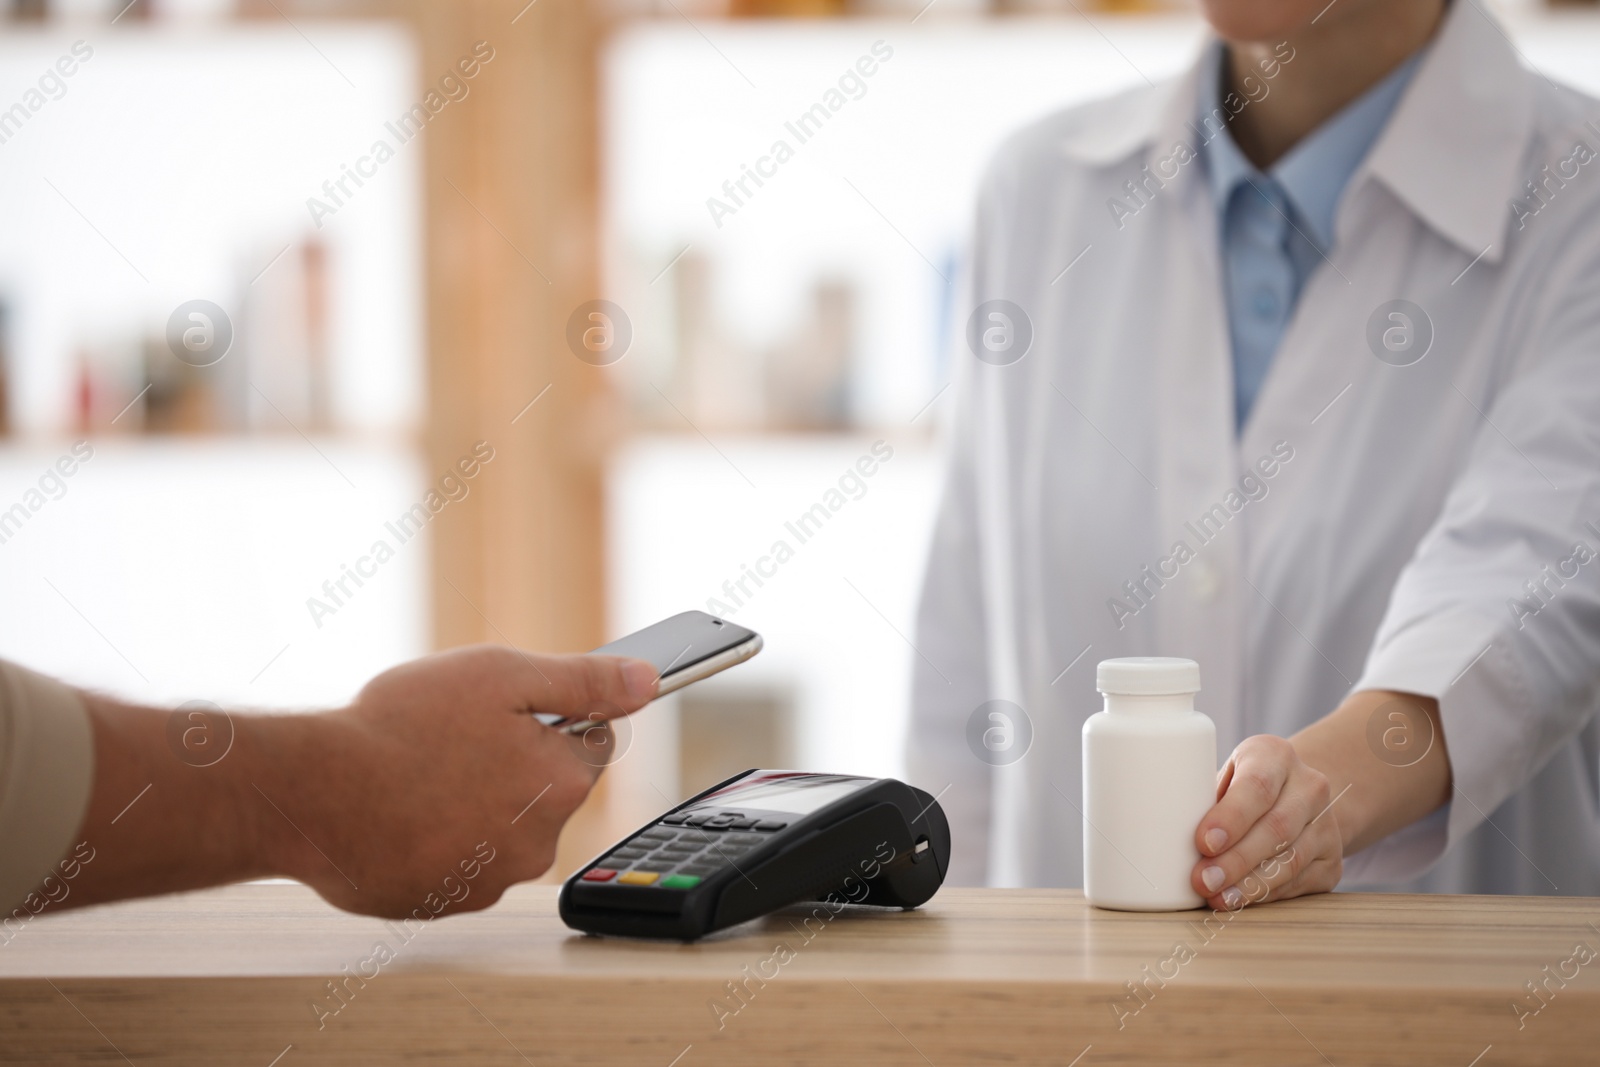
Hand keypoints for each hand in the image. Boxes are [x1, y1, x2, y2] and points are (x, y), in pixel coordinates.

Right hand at [272, 645, 657, 917]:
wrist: (313, 794)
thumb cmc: (400, 728)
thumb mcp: (500, 675)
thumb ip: (583, 680)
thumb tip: (647, 680)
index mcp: (560, 783)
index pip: (591, 742)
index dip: (551, 718)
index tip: (508, 711)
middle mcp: (538, 843)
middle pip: (546, 789)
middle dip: (513, 761)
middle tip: (453, 738)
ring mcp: (490, 881)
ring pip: (502, 828)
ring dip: (475, 802)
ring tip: (420, 774)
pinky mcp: (445, 903)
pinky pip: (460, 861)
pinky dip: (439, 837)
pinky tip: (403, 812)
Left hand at [1191, 735, 1341, 910]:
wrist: (1296, 797)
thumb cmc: (1240, 788)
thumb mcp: (1224, 777)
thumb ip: (1201, 798)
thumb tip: (1155, 833)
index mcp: (1274, 755)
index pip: (1257, 786)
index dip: (1231, 817)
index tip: (1203, 842)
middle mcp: (1309, 786)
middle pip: (1276, 827)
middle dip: (1236, 860)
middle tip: (1203, 881)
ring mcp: (1327, 824)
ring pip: (1290, 859)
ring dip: (1250, 884)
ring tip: (1218, 899)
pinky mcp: (1332, 860)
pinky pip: (1299, 882)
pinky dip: (1267, 895)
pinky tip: (1241, 901)